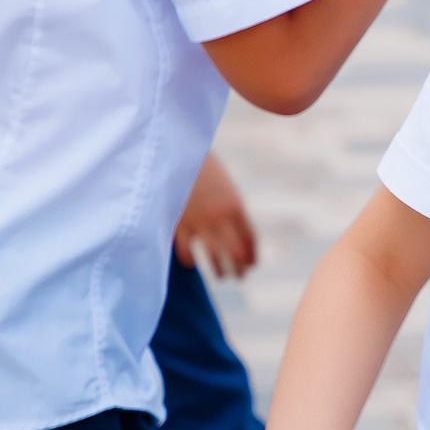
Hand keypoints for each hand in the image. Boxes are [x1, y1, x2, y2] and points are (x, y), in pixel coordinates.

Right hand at [174, 152, 257, 278]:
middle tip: (240, 277)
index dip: (252, 254)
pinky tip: (191, 263)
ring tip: (221, 276)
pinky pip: (185, 250)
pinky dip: (189, 259)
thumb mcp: (223, 185)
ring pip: (212, 255)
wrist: (177, 153)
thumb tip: (234, 230)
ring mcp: (198, 221)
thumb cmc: (202, 167)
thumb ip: (229, 207)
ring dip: (218, 270)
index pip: (249, 238)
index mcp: (235, 205)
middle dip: (239, 268)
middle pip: (235, 252)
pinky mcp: (177, 223)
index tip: (252, 264)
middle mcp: (219, 217)